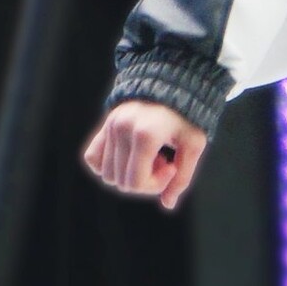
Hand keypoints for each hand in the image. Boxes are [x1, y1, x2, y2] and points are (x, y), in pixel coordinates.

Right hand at [82, 101, 207, 210]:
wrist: (175, 81)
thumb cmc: (188, 114)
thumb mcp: (193, 144)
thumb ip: (182, 177)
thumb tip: (168, 204)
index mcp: (145, 135)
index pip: (135, 182)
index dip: (154, 185)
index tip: (171, 166)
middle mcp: (122, 130)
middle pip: (121, 182)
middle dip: (144, 180)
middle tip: (162, 160)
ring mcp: (110, 126)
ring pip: (107, 174)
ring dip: (129, 172)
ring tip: (150, 154)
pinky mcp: (104, 125)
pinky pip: (93, 158)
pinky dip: (108, 165)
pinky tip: (131, 156)